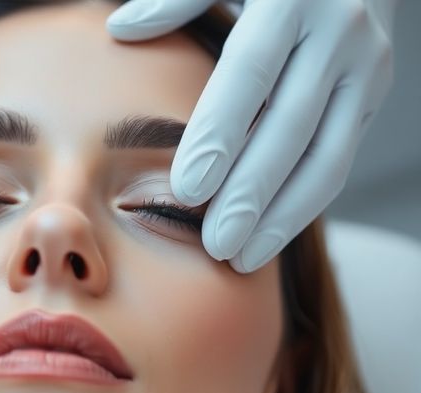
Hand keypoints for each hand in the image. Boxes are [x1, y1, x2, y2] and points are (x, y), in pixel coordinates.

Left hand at [107, 0, 395, 271]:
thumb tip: (120, 30)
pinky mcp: (376, 88)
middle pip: (289, 126)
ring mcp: (367, 64)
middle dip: (251, 192)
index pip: (249, 75)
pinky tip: (268, 236)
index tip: (185, 188)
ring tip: (240, 257)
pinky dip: (306, 202)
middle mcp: (339, 32)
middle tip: (214, 244)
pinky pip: (341, 155)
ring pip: (327, 153)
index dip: (218, 134)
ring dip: (284, 214)